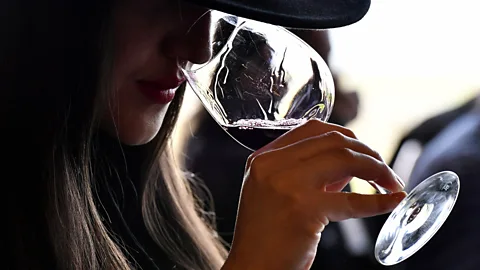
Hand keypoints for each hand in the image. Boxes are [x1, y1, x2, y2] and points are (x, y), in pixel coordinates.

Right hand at [223, 120, 405, 269]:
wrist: (251, 267)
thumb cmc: (265, 237)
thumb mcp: (275, 193)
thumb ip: (306, 173)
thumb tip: (348, 164)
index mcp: (264, 158)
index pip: (313, 128)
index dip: (346, 136)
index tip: (363, 151)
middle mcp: (273, 165)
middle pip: (333, 140)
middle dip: (367, 151)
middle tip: (383, 170)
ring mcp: (287, 184)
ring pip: (346, 158)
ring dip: (377, 169)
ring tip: (390, 183)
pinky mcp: (304, 209)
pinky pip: (353, 201)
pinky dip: (379, 201)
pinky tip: (393, 201)